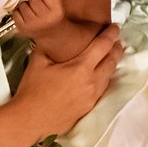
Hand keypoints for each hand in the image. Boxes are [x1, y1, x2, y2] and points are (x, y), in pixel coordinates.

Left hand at [11, 0, 65, 39]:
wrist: (51, 33)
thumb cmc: (52, 13)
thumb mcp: (56, 0)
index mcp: (56, 10)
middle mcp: (45, 18)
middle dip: (34, 0)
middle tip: (39, 7)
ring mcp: (33, 24)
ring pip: (23, 5)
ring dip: (26, 6)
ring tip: (33, 12)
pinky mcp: (22, 28)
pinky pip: (15, 12)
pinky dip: (19, 12)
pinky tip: (26, 16)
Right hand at [12, 23, 121, 139]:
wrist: (31, 119)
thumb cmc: (33, 90)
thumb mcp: (37, 63)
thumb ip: (48, 48)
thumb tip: (51, 39)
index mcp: (80, 68)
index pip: (102, 46)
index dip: (110, 35)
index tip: (115, 27)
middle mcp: (92, 81)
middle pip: (111, 61)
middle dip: (116, 48)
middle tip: (116, 39)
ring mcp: (93, 95)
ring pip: (110, 75)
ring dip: (112, 62)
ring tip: (111, 54)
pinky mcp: (90, 105)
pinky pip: (103, 87)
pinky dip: (106, 76)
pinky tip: (101, 74)